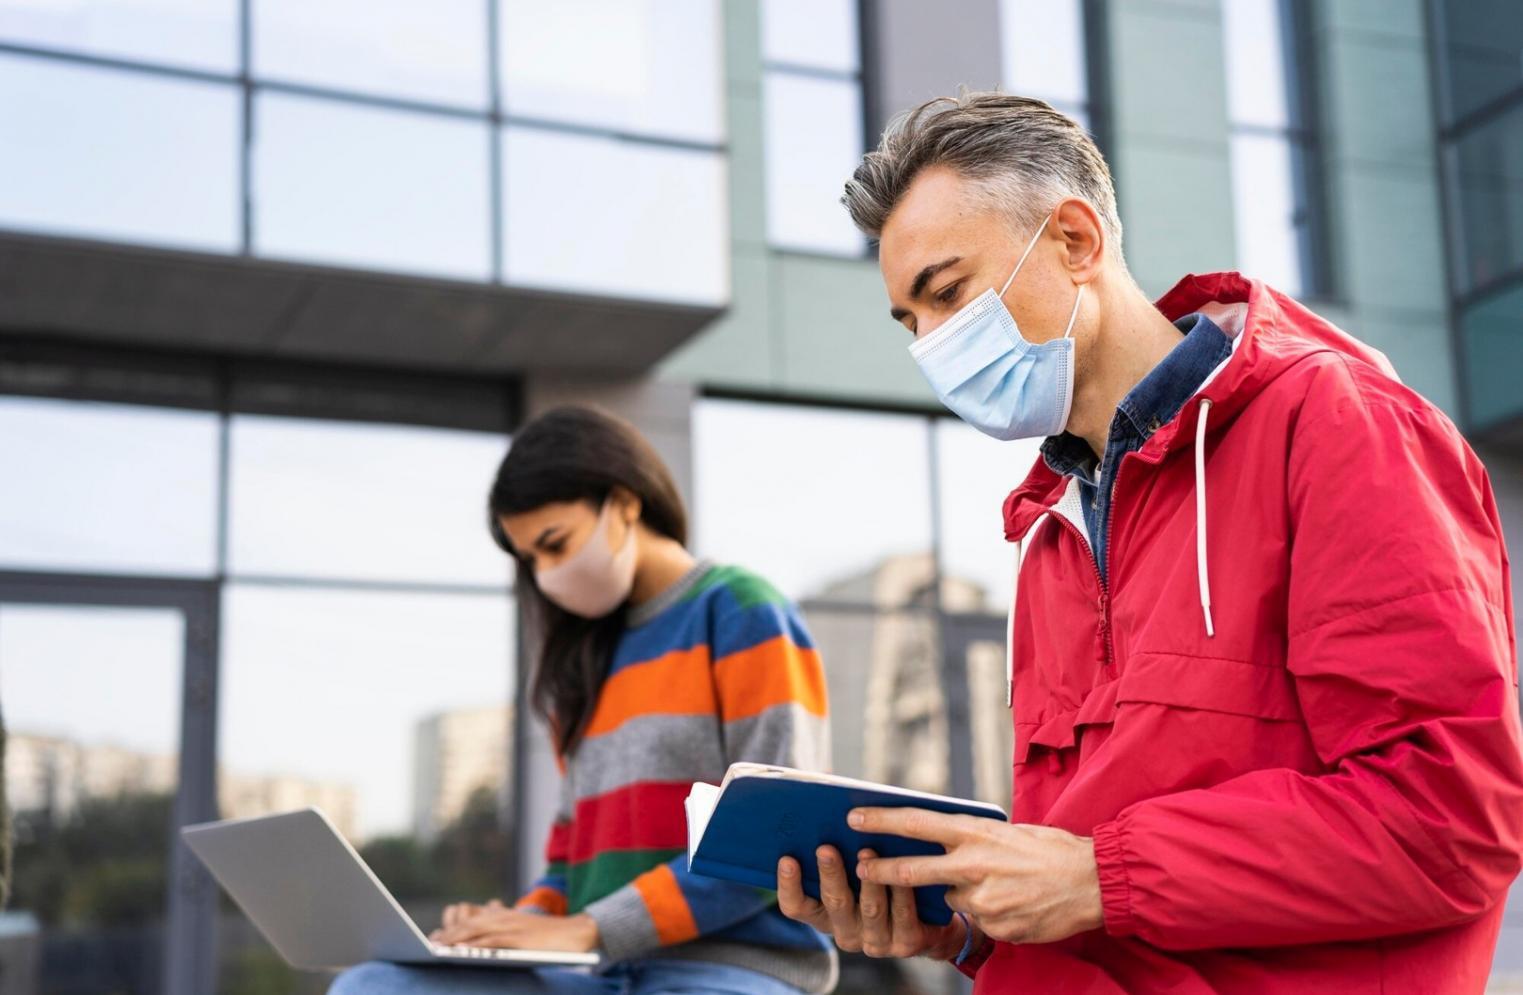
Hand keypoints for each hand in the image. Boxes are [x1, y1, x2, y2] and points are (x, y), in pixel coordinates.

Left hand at [430, 903, 598, 952]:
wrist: (577, 933)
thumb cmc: (550, 937)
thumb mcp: (523, 931)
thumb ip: (505, 931)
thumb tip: (483, 944)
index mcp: (504, 915)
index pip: (471, 919)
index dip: (452, 928)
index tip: (435, 937)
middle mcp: (504, 917)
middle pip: (468, 924)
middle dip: (447, 935)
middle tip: (429, 945)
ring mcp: (511, 926)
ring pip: (476, 931)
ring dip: (455, 940)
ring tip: (437, 949)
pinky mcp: (519, 938)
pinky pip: (492, 941)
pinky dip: (475, 946)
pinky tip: (462, 953)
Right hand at [777, 846, 969, 959]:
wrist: (931, 923)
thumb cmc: (883, 886)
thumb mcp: (855, 876)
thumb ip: (839, 856)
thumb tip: (824, 820)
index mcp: (825, 916)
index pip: (796, 906)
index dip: (788, 885)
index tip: (786, 858)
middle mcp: (846, 933)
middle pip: (832, 903)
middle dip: (830, 874)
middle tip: (826, 848)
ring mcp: (875, 942)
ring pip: (869, 909)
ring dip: (868, 880)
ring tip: (866, 851)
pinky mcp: (905, 943)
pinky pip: (902, 913)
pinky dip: (900, 890)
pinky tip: (901, 869)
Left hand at [851, 808, 1101, 944]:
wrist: (1093, 882)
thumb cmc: (1051, 850)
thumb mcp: (1007, 831)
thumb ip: (972, 840)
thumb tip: (941, 842)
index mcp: (975, 833)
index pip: (916, 823)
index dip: (881, 820)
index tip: (853, 815)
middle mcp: (973, 865)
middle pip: (913, 870)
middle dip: (882, 871)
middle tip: (861, 868)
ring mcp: (982, 900)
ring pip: (952, 899)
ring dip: (963, 893)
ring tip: (1000, 884)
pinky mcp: (994, 926)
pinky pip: (979, 920)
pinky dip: (989, 912)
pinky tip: (1015, 902)